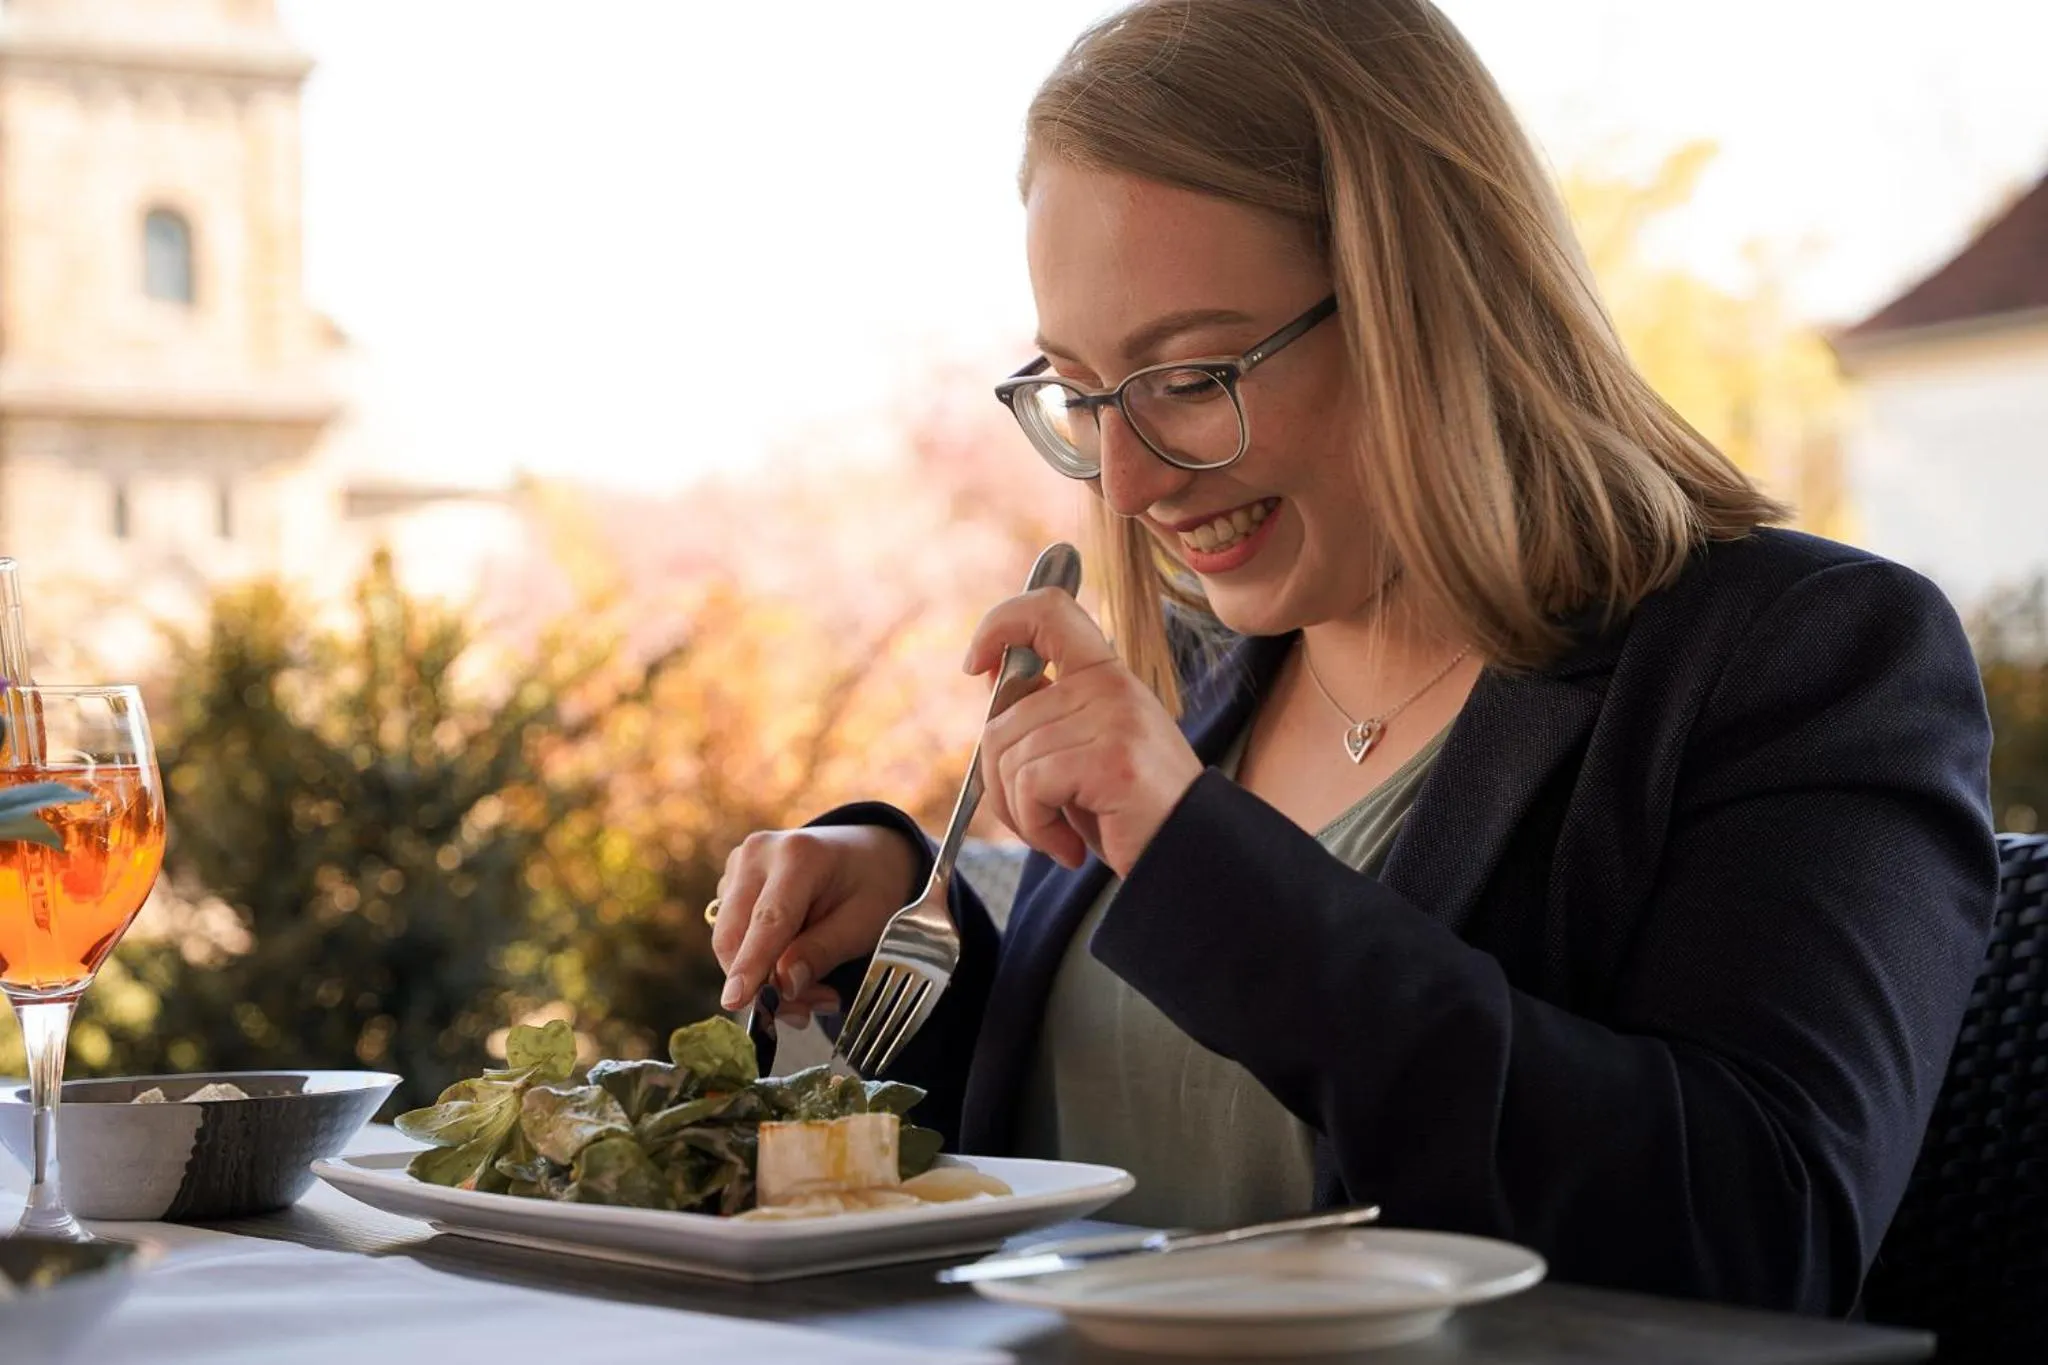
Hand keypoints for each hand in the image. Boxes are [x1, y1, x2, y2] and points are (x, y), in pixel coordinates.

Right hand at [712, 824, 918, 1024]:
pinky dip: (757, 964)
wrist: (866, 853)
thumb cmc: (871, 884)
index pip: (768, 920)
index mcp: (799, 855)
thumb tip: (783, 986)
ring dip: (762, 979)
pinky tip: (792, 971)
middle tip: (805, 1014)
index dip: (751, 964)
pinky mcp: (730, 884)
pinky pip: (732, 936)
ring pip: (728, 941)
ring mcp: (739, 867)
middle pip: (736, 934)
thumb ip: (822, 951)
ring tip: (811, 994)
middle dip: (762, 985)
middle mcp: (758, 855)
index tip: (736, 1000)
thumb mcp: (864, 922)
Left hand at [965, 587, 1202, 876]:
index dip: (999, 624)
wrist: (1190, 856)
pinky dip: (1037, 828)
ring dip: (1022, 814)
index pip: (1048, 610)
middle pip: (1001, 719)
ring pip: (1009, 758)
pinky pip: (1030, 787)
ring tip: (1060, 835)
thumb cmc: (1130, 813)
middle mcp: (1111, 686)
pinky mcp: (1110, 759)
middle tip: (1039, 819)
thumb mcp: (1084, 751)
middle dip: (1001, 784)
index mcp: (1106, 674)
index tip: (975, 665)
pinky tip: (1069, 846)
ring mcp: (1114, 718)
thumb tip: (990, 678)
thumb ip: (1043, 714)